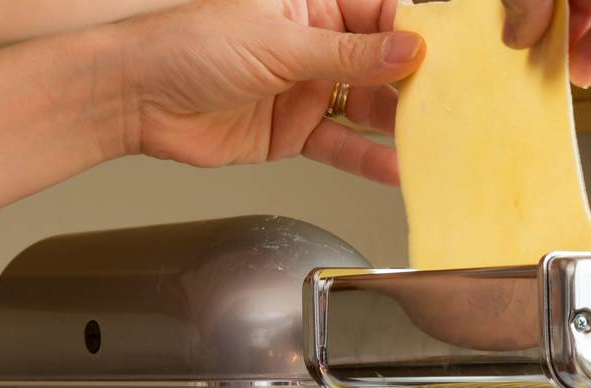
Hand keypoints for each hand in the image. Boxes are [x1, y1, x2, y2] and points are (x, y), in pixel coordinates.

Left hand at [112, 0, 423, 182]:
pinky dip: (368, 159)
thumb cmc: (188, 48)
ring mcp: (306, 88)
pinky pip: (342, 144)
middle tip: (453, 106)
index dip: (417, 33)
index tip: (452, 55)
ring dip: (399, 126)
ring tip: (434, 142)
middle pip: (382, 63)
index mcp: (312, 2)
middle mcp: (314, 43)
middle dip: (417, 85)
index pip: (381, 12)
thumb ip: (347, 54)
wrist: (137, 99)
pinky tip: (396, 168)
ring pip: (367, 106)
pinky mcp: (295, 130)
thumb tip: (408, 48)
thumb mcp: (278, 44)